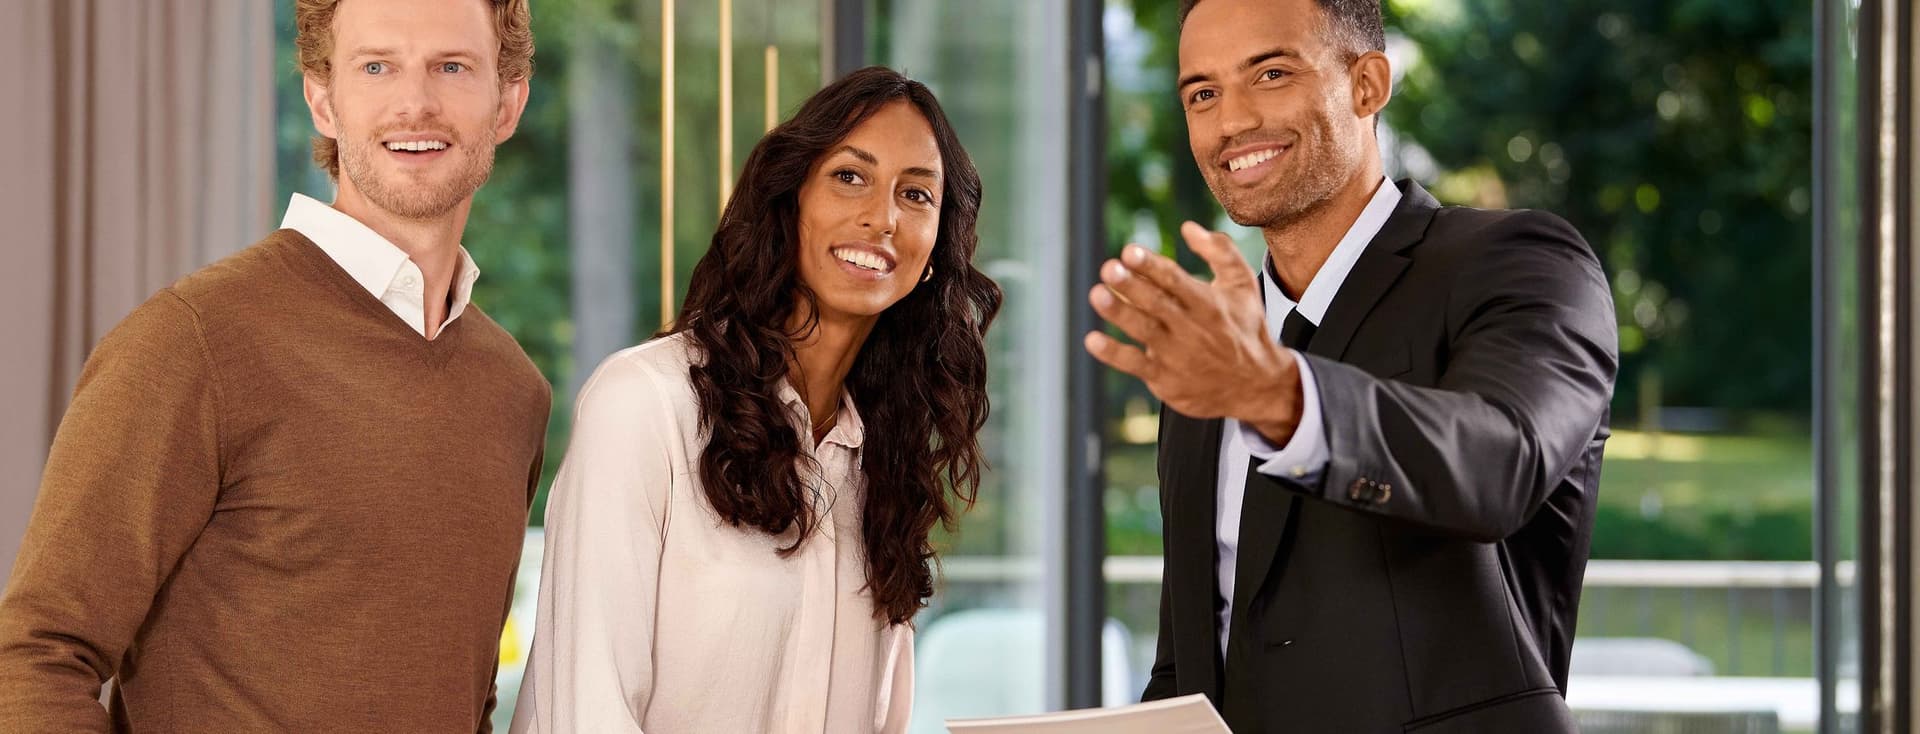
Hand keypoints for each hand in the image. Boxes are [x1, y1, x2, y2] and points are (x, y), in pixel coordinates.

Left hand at [1084, 222, 1304, 443]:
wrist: (1257, 385)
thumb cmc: (1245, 327)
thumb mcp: (1243, 284)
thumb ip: (1220, 251)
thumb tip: (1188, 227)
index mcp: (1208, 303)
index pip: (1175, 280)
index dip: (1151, 265)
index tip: (1129, 251)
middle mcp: (1191, 328)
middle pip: (1157, 303)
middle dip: (1131, 285)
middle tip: (1109, 268)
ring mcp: (1177, 355)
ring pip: (1144, 331)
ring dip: (1118, 312)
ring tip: (1097, 294)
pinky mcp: (1166, 379)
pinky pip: (1135, 365)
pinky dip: (1113, 354)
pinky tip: (1093, 339)